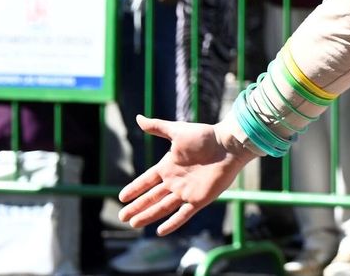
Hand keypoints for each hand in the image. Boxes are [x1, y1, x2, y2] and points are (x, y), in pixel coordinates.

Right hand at [118, 116, 253, 235]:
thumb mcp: (177, 131)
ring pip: (162, 207)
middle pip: (151, 197)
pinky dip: (172, 223)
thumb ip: (158, 127)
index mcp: (169, 166)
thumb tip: (138, 118)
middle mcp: (175, 181)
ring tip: (133, 224)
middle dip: (137, 207)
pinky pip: (183, 214)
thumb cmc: (205, 136)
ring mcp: (186, 191)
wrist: (228, 145)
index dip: (135, 188)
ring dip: (148, 216)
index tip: (121, 197)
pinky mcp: (199, 200)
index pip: (147, 180)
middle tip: (122, 217)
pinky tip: (160, 231)